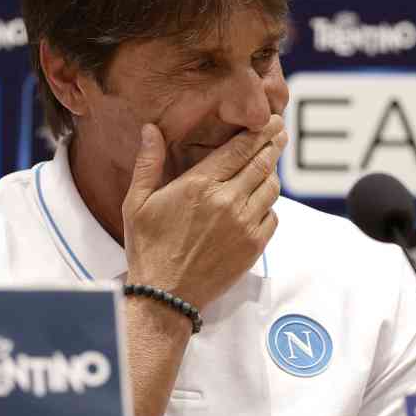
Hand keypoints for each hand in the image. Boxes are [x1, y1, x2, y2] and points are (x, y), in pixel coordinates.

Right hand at [122, 114, 285, 309]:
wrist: (164, 295)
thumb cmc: (147, 248)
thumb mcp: (136, 203)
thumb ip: (148, 163)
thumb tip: (151, 129)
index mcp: (199, 185)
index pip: (239, 148)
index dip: (258, 131)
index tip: (270, 120)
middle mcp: (226, 201)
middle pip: (261, 162)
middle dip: (273, 143)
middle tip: (279, 131)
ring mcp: (244, 225)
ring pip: (271, 188)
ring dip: (271, 173)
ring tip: (268, 165)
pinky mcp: (254, 247)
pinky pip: (273, 217)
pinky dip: (269, 206)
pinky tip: (260, 202)